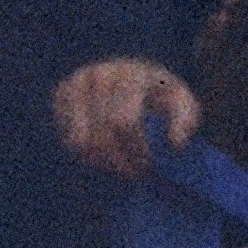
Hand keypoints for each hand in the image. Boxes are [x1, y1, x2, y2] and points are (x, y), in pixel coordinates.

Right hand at [52, 59, 199, 178]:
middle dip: (119, 162)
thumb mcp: (182, 103)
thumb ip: (185, 120)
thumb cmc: (159, 95)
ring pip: (80, 142)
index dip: (135, 151)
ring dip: (102, 162)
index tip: (147, 166)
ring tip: (119, 165)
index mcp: (131, 74)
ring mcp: (77, 82)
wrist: (132, 76)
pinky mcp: (61, 93)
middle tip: (133, 173)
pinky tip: (103, 154)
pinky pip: (68, 138)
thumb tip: (175, 144)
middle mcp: (100, 74)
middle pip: (101, 136)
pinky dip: (85, 154)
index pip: (123, 123)